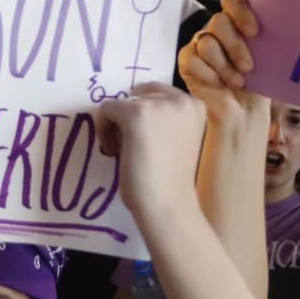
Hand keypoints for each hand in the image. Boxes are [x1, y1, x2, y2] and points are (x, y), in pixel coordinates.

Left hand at [95, 83, 206, 220]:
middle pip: (141, 94)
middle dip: (131, 117)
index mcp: (196, 106)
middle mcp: (182, 99)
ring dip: (117, 126)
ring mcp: (159, 104)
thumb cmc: (171, 182)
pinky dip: (103, 129)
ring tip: (123, 152)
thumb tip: (128, 108)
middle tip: (130, 146)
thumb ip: (164, 121)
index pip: (160, 94)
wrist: (168, 205)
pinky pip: (106, 110)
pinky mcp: (136, 113)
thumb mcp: (177, 139)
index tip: (143, 139)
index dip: (145, 114)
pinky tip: (113, 152)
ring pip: (122, 103)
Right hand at [178, 0, 262, 125]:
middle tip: (248, 67)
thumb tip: (283, 25)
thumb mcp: (272, 57)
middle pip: (218, 21)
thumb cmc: (260, 82)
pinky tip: (218, 85)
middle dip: (235, 46)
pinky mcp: (187, 60)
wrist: (245, 111)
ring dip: (224, 66)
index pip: (232, 0)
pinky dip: (208, 74)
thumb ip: (270, 38)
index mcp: (239, 20)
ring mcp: (201, 43)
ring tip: (237, 82)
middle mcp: (218, 28)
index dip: (241, 12)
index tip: (254, 32)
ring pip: (206, 42)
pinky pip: (192, 59)